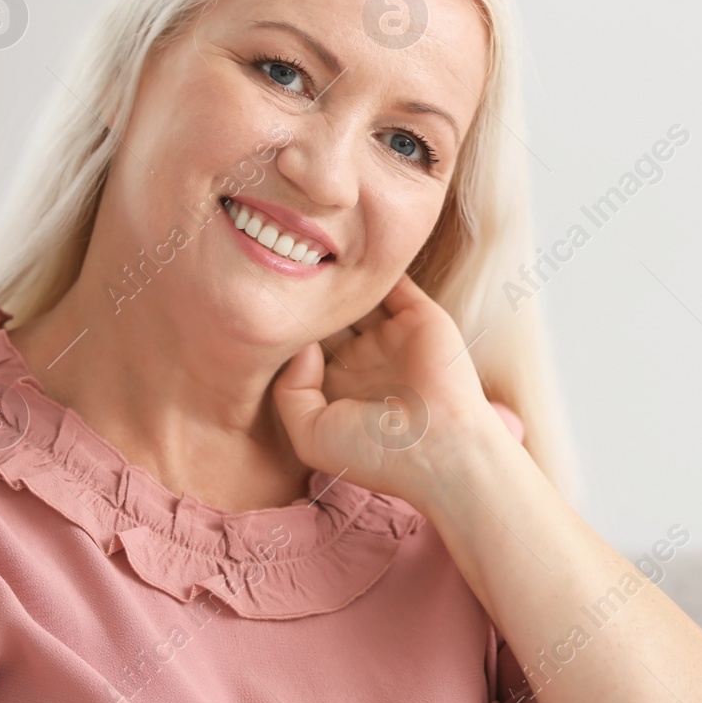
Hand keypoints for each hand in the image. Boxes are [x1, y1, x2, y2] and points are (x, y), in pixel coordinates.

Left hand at [270, 272, 504, 507]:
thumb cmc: (375, 450)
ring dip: (341, 278)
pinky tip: (352, 252)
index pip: (304, 347)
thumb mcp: (310, 434)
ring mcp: (392, 336)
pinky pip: (395, 283)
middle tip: (283, 273)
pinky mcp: (420, 317)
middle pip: (328, 317)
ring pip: (359, 297)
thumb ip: (289, 389)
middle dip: (309, 298)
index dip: (284, 330)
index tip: (262, 310)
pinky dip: (378, 267)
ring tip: (315, 255)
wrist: (439, 444)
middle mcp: (364, 359)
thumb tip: (299, 343)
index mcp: (338, 387)